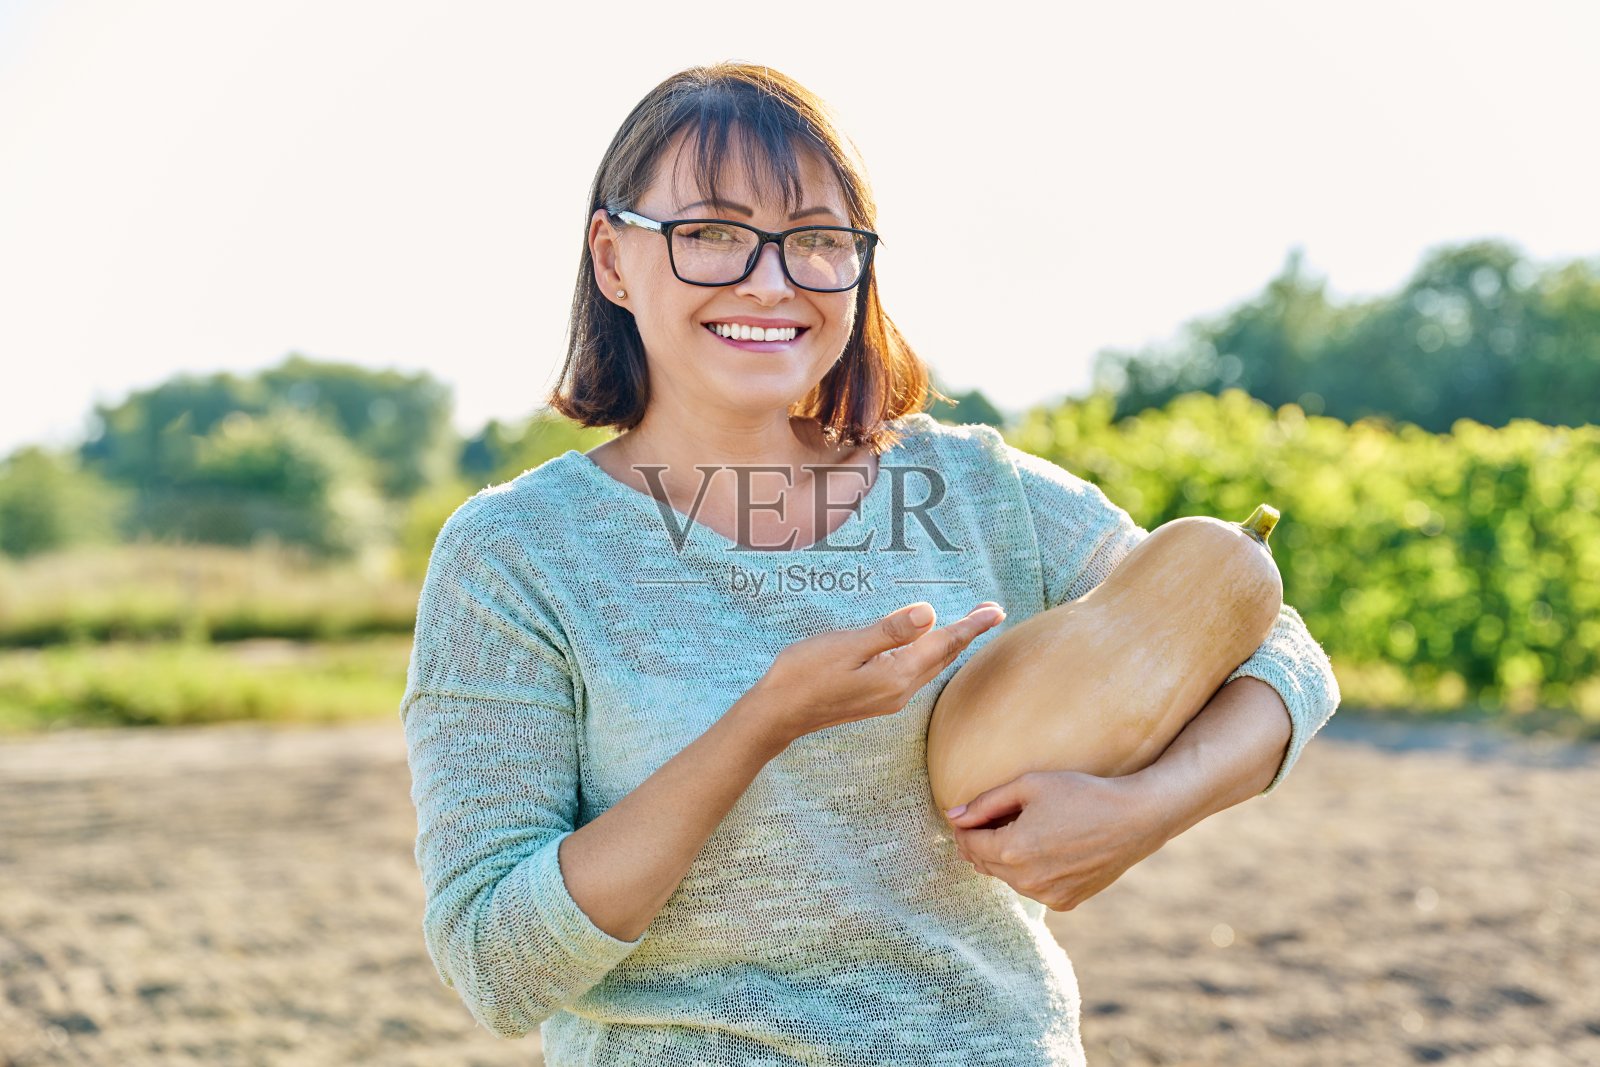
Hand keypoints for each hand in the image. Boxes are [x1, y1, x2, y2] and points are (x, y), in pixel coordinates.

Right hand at [754, 601, 1006, 745]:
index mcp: (896, 676)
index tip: (996, 610)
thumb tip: (930, 613)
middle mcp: (899, 691)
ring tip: (967, 627)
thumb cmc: (805, 674)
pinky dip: (929, 655)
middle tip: (991, 612)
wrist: (778, 713)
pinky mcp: (876, 699)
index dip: (971, 625)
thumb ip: (890, 631)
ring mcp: (888, 698)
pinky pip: (915, 673)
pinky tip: (927, 648)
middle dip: (967, 634)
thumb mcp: (848, 645)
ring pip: (930, 667)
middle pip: (942, 657)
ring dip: (949, 645)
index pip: (943, 644)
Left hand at [946, 769, 1172, 911]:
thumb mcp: (1028, 786)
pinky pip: (1033, 888)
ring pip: (1007, 878)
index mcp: (1011, 850)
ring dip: (1006, 859)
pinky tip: (1049, 850)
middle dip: (982, 843)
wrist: (1134, 819)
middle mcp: (1025, 881)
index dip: (965, 827)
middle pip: (984, 863)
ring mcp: (1046, 896)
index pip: (968, 843)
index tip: (973, 814)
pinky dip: (1032, 872)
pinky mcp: (1065, 903)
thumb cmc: (1081, 794)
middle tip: (996, 820)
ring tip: (1027, 831)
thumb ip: (985, 802)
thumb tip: (953, 816)